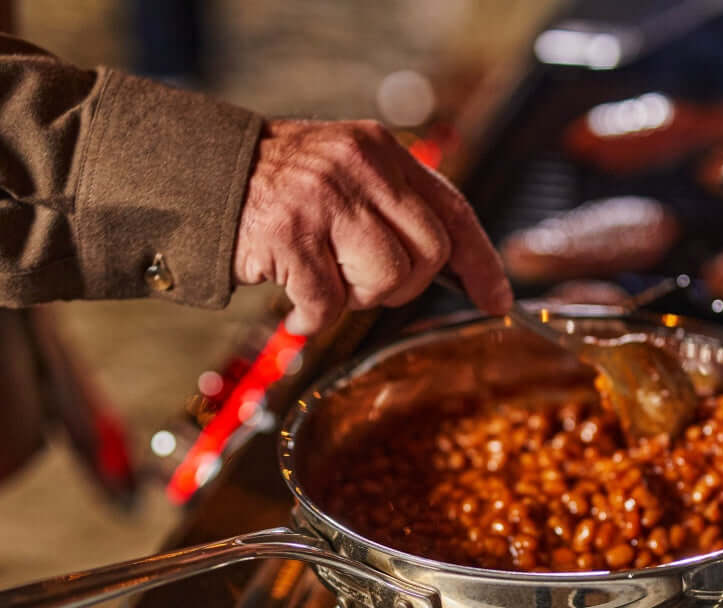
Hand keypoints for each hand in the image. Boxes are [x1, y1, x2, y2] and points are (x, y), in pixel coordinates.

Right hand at [233, 119, 512, 333]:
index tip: (497, 299)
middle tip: (363, 280)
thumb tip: (453, 270)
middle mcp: (360, 168)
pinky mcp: (289, 236)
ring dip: (358, 297)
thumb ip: (396, 208)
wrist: (202, 177)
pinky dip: (314, 318)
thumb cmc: (283, 191)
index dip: (482, 261)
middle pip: (429, 255)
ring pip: (388, 280)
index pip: (453, 210)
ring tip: (326, 280)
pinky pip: (330, 304)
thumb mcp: (349, 176)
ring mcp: (324, 199)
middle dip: (405, 285)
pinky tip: (297, 303)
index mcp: (382, 152)